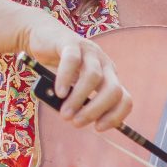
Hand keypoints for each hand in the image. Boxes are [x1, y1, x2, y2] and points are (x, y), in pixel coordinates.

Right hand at [17, 12, 131, 130]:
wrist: (41, 38)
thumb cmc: (58, 69)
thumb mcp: (72, 89)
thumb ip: (77, 103)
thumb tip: (77, 120)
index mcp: (109, 78)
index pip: (125, 99)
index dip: (115, 116)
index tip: (98, 128)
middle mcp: (104, 64)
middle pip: (113, 90)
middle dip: (96, 110)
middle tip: (77, 123)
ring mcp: (89, 52)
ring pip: (93, 76)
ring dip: (79, 99)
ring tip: (65, 114)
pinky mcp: (71, 42)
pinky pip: (72, 60)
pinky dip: (66, 78)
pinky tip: (59, 92)